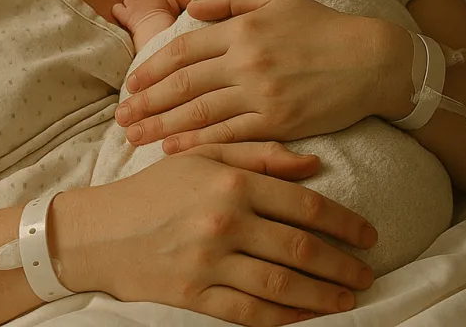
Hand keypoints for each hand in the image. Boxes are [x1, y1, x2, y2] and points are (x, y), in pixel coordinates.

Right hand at [58, 142, 375, 324]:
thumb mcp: (202, 156)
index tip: (368, 235)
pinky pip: (252, 313)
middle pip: (300, 248)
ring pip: (283, 285)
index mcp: (230, 182)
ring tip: (348, 297)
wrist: (98, 232)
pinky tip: (308, 316)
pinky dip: (286, 317)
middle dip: (342, 264)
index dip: (343, 222)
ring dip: (324, 295)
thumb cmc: (153, 189)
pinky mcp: (195, 297)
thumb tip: (313, 165)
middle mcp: (224, 222)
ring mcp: (209, 262)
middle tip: (368, 272)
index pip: (303, 204)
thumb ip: (259, 154)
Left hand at [112, 0, 176, 32]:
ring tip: (131, 17)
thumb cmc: (168, 25)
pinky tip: (121, 18)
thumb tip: (170, 14)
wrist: (158, 29)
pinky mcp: (125, 13)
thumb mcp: (173, 14)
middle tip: (139, 14)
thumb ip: (168, 10)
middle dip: (137, 4)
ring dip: (128, 8)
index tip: (148, 10)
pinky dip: (118, 12)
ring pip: (127, 1)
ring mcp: (133, 5)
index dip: (146, 3)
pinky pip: (116, 8)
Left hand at [114, 0, 410, 152]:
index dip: (153, 68)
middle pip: (184, 84)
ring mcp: (262, 93)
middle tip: (120, 117)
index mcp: (243, 29)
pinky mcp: (279, 122)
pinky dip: (199, 143)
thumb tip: (194, 9)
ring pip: (200, 113)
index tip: (131, 84)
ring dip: (162, 126)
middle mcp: (247, 60)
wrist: (373, 60)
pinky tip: (174, 150)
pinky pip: (230, 135)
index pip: (184, 49)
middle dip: (147, 102)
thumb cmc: (324, 27)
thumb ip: (232, 0)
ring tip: (135, 137)